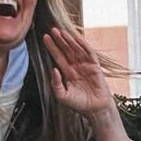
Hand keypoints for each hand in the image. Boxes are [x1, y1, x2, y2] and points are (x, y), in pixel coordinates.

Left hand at [44, 26, 125, 140]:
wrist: (95, 110)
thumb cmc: (79, 104)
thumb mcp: (62, 96)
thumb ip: (56, 84)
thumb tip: (53, 69)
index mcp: (67, 73)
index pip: (58, 57)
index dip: (52, 47)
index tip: (45, 38)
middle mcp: (76, 67)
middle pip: (66, 50)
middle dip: (59, 40)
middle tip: (52, 30)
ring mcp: (86, 66)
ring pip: (76, 49)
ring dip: (69, 40)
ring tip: (61, 32)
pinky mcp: (95, 67)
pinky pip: (89, 53)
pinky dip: (83, 45)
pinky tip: (76, 38)